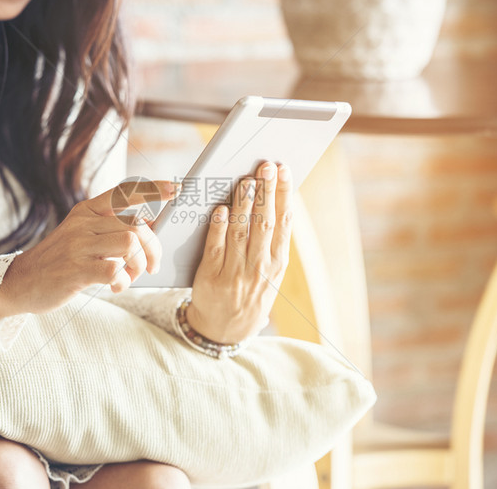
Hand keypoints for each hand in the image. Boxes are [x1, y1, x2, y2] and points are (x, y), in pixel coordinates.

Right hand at [0, 179, 178, 317]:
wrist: (21, 281)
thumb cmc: (60, 260)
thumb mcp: (81, 234)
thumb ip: (110, 228)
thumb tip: (151, 226)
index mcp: (87, 211)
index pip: (124, 192)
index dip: (153, 190)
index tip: (176, 189)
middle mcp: (84, 223)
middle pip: (137, 225)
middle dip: (154, 248)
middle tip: (152, 266)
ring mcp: (79, 246)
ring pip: (130, 244)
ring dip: (140, 265)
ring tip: (131, 276)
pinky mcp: (77, 270)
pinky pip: (115, 270)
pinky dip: (124, 282)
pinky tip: (116, 287)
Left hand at [188, 161, 292, 343]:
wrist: (225, 330)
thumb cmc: (249, 291)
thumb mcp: (270, 272)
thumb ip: (272, 241)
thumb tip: (273, 199)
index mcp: (277, 263)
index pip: (284, 222)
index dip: (284, 194)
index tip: (285, 170)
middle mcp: (260, 267)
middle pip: (264, 223)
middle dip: (266, 191)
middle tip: (266, 165)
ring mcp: (236, 274)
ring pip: (241, 232)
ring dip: (244, 204)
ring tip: (246, 180)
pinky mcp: (211, 278)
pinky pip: (216, 249)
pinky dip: (219, 228)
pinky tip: (222, 209)